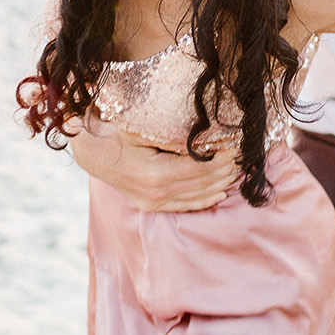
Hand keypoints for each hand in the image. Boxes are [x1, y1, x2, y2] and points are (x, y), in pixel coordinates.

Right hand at [70, 119, 238, 212]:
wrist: (93, 153)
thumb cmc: (118, 133)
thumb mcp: (143, 129)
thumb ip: (172, 136)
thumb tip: (203, 136)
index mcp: (156, 173)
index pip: (200, 168)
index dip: (220, 159)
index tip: (235, 147)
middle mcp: (156, 192)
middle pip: (202, 183)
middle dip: (224, 171)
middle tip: (241, 158)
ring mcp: (153, 202)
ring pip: (196, 196)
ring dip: (219, 184)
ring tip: (235, 172)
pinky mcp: (150, 206)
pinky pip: (184, 206)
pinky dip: (204, 200)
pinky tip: (219, 193)